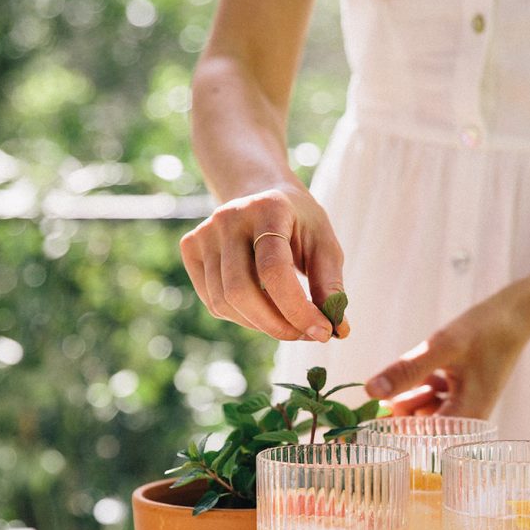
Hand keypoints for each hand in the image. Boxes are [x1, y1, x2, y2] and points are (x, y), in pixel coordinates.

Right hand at [179, 185, 349, 340]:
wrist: (260, 194)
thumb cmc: (299, 224)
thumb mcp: (324, 245)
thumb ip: (330, 286)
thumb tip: (339, 331)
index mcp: (268, 209)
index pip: (274, 269)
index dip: (297, 309)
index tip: (323, 332)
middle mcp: (229, 217)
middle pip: (241, 291)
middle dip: (277, 325)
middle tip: (306, 336)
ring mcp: (204, 232)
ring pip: (225, 303)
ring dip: (262, 325)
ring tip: (289, 323)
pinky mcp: (190, 248)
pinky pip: (214, 303)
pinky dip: (243, 318)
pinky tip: (264, 309)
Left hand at [364, 291, 529, 417]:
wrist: (515, 316)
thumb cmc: (484, 331)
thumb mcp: (440, 349)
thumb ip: (405, 371)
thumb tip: (369, 391)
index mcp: (464, 420)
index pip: (416, 436)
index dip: (397, 417)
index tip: (394, 390)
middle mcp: (466, 423)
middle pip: (418, 426)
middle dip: (409, 401)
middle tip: (423, 374)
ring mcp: (465, 411)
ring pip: (423, 412)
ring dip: (418, 391)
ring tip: (436, 369)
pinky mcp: (463, 399)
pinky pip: (434, 400)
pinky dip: (428, 385)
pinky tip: (440, 369)